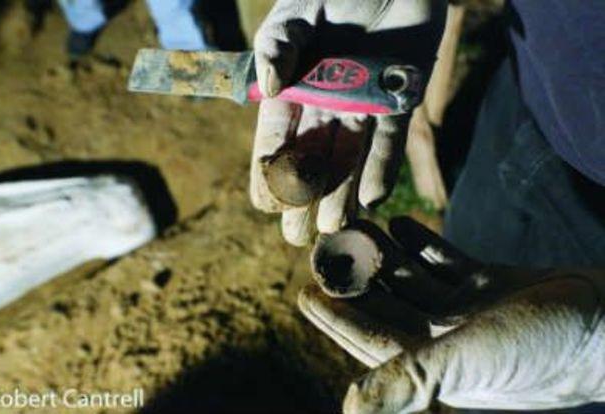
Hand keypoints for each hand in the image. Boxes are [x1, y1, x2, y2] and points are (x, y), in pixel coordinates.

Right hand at [250, 0, 446, 244]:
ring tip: (336, 228)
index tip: (267, 203)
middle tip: (298, 236)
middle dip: (304, 198)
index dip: (268, 172)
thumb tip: (266, 89)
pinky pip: (389, 139)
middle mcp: (324, 105)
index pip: (275, 139)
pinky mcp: (397, 100)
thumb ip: (276, 49)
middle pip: (311, 159)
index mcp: (291, 91)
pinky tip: (373, 197)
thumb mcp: (293, 16)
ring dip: (341, 193)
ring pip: (348, 157)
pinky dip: (382, 167)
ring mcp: (361, 105)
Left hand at [299, 217, 604, 412]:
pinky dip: (424, 244)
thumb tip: (348, 408)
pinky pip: (447, 262)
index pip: (370, 338)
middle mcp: (447, 338)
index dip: (335, 317)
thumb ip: (412, 379)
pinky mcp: (493, 286)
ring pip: (414, 280)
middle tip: (326, 246)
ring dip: (386, 255)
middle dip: (357, 277)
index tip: (303, 292)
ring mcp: (470, 311)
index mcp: (434, 362)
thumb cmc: (544, 348)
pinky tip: (402, 222)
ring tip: (360, 225)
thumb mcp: (471, 359)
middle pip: (387, 304)